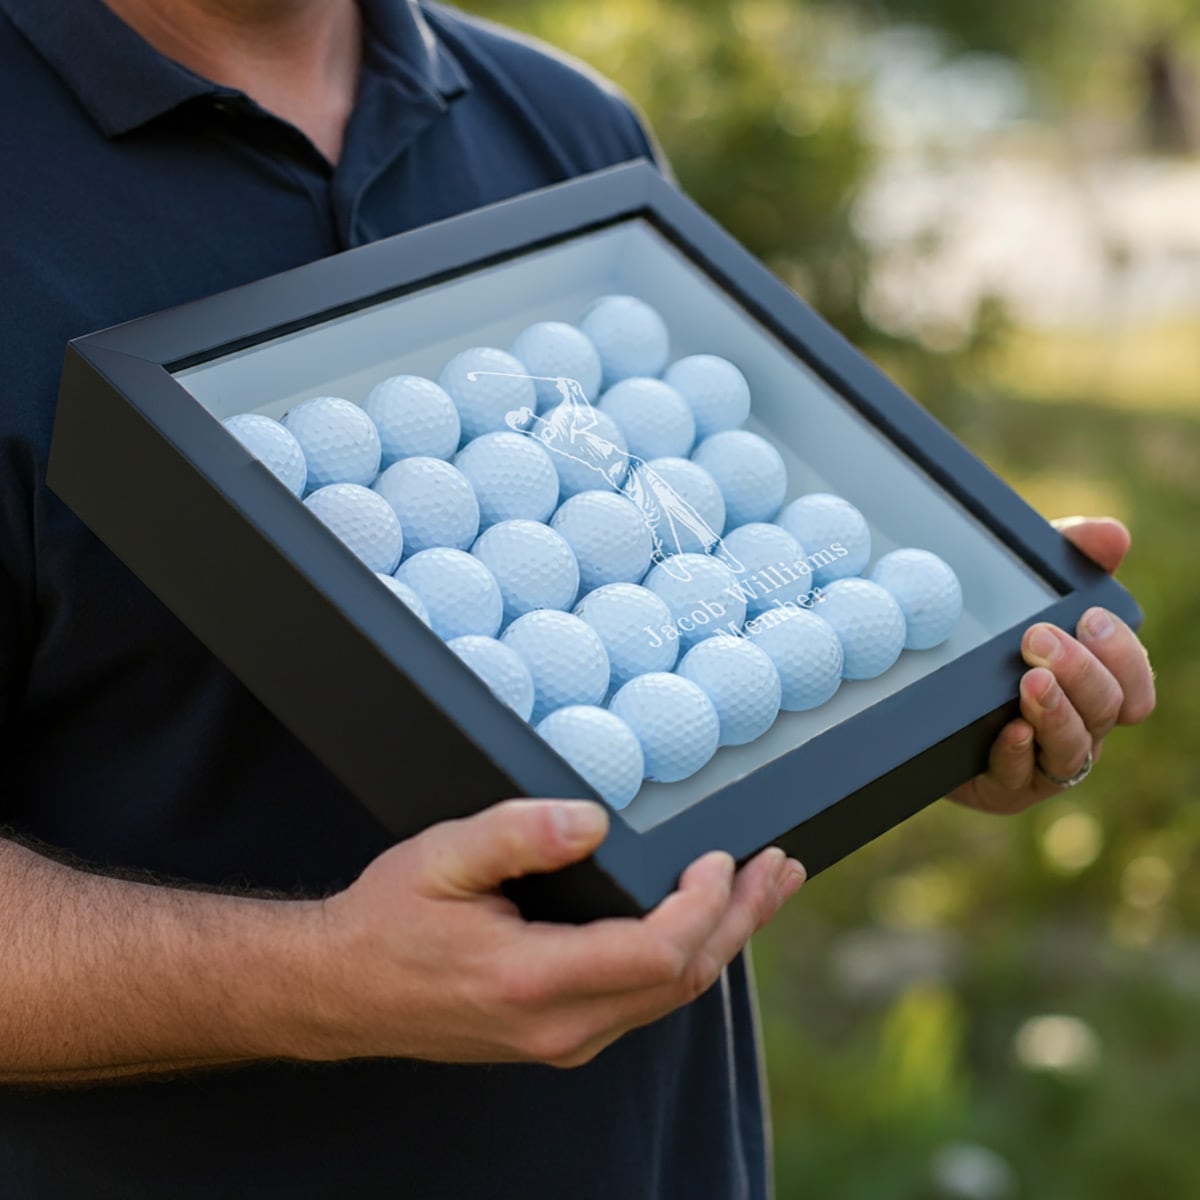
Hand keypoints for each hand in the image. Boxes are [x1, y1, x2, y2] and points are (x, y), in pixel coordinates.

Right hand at [308, 799, 804, 1068]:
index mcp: (533, 982)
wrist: (341, 991)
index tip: (723, 855)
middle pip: (683, 979)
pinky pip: (645, 1000)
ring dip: (725, 939)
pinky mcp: (561, 1034)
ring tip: (766, 890)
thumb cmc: (386, 922)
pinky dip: (688, 957)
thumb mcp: (440, 858)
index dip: (706, 905)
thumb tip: (591, 819)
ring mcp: (563, 1039)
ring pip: (672, 995)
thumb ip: (517, 833)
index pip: (657, 954)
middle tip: (782, 869)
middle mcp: (560, 1027)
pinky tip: (705, 925)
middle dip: (741, 920)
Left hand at [948, 516, 1154, 814]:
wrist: (917, 693)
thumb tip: (1112, 535)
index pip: (1134, 683)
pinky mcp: (1002, 787)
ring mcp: (1042, 763)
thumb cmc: (988, 639)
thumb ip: (1069, 558)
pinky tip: (1008, 730)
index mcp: (1093, 687)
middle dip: (1081, 673)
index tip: (1089, 617)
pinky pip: (1019, 779)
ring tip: (1029, 682)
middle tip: (1039, 639)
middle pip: (1107, 711)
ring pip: (1073, 750)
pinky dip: (1017, 754)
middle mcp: (1079, 728)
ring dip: (1056, 713)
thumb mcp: (1023, 591)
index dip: (1123, 655)